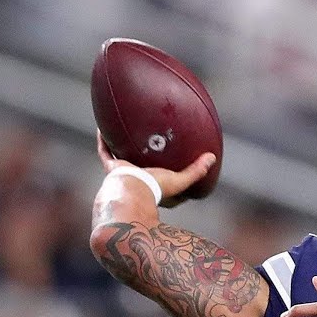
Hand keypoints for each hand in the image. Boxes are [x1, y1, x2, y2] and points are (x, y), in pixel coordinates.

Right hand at [96, 131, 215, 207]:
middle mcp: (137, 181)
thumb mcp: (180, 180)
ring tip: (125, 131)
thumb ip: (196, 171)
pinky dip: (103, 140)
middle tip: (150, 141)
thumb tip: (212, 158)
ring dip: (122, 146)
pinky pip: (105, 151)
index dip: (170, 173)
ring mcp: (123, 175)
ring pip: (121, 157)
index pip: (163, 181)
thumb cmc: (155, 188)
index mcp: (154, 188)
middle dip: (144, 156)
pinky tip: (103, 126)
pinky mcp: (111, 168)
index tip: (176, 161)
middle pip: (141, 166)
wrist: (130, 189)